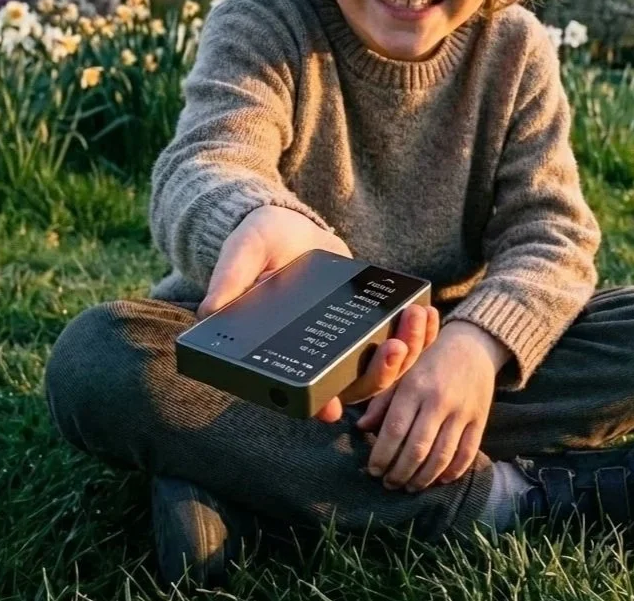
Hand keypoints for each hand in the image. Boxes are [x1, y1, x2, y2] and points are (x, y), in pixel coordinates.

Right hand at [197, 205, 439, 421]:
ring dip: (405, 355)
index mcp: (282, 349)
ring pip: (381, 367)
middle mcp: (316, 353)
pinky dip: (415, 333)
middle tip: (396, 348)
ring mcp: (345, 339)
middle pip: (353, 385)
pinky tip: (425, 313)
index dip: (318, 404)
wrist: (286, 224)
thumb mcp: (243, 253)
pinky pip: (396, 337)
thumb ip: (231, 278)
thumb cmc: (257, 242)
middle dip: (380, 374)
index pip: (301, 389)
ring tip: (416, 322)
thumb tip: (209, 309)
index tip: (334, 410)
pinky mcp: (366, 320)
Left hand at [356, 321, 508, 491]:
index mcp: (415, 386)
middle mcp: (439, 400)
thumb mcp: (403, 372)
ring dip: (423, 479)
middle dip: (399, 473)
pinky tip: (438, 480)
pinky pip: (466, 454)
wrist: (472, 345)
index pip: (395, 429)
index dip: (382, 455)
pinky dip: (451, 473)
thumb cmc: (429, 361)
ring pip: (441, 456)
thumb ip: (382, 400)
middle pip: (417, 448)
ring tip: (409, 486)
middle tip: (389, 484)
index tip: (373, 470)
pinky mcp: (481, 420)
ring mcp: (462, 411)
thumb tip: (362, 427)